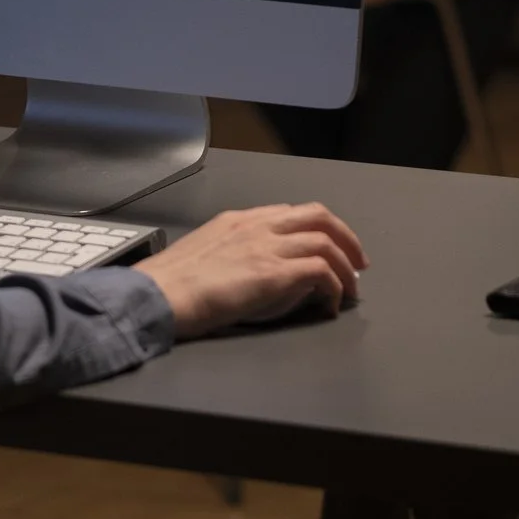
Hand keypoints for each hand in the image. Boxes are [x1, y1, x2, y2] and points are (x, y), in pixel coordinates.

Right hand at [133, 204, 368, 338]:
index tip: (329, 248)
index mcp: (241, 220)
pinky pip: (322, 272)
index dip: (318, 230)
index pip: (292, 213)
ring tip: (350, 289)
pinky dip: (335, 287)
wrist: (160, 294)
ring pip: (327, 242)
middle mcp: (259, 226)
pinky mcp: (275, 273)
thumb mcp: (206, 252)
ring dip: (347, 267)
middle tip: (357, 262)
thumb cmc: (172, 283)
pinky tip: (331, 305)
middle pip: (319, 216)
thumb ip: (236, 250)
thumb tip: (257, 266)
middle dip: (345, 237)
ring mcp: (268, 247)